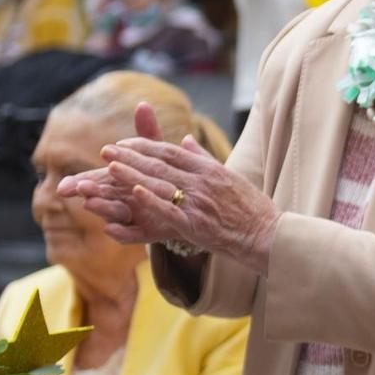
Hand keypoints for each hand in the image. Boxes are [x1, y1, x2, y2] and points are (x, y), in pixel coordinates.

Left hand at [58, 103, 280, 270]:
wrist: (269, 234)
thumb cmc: (251, 208)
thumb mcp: (230, 176)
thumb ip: (204, 158)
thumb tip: (185, 139)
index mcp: (210, 169)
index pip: (171, 152)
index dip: (144, 146)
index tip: (124, 143)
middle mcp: (203, 181)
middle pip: (160, 164)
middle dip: (130, 156)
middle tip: (105, 150)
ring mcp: (199, 202)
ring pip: (160, 183)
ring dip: (132, 174)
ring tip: (109, 167)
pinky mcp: (196, 223)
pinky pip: (168, 209)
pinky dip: (150, 199)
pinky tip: (132, 192)